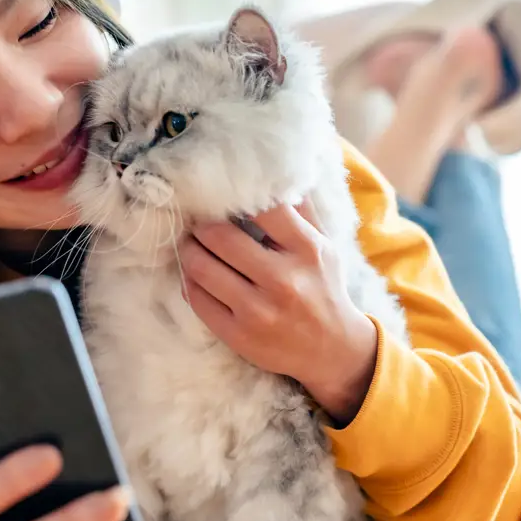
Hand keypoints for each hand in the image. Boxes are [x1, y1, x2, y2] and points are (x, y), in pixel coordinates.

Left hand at [179, 200, 378, 422]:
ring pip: (200, 267)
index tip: (221, 196)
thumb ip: (302, 210)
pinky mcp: (239, 335)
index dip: (234, 197)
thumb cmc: (324, 288)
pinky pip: (197, 298)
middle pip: (219, 235)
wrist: (333, 351)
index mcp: (307, 249)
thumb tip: (280, 169)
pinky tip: (195, 274)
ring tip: (190, 244)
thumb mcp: (325, 246)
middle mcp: (284, 279)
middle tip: (196, 221)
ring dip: (188, 250)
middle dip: (201, 224)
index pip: (261, 207)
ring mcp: (259, 310)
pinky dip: (189, 281)